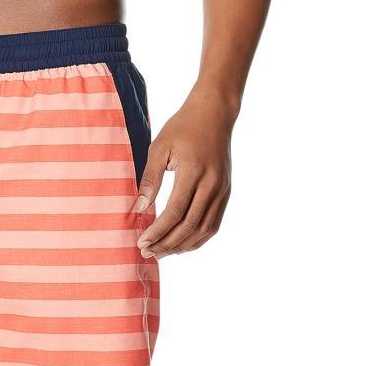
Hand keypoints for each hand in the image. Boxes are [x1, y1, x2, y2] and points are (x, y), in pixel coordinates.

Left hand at [134, 92, 233, 257]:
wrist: (214, 113)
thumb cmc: (182, 127)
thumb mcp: (159, 148)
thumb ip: (149, 179)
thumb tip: (139, 209)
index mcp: (193, 172)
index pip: (175, 213)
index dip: (158, 232)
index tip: (141, 242)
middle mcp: (212, 184)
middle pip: (190, 226)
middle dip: (167, 244)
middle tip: (148, 252)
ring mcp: (223, 189)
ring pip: (204, 229)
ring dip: (182, 245)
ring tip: (162, 252)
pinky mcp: (227, 191)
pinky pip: (214, 223)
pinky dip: (198, 238)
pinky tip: (182, 244)